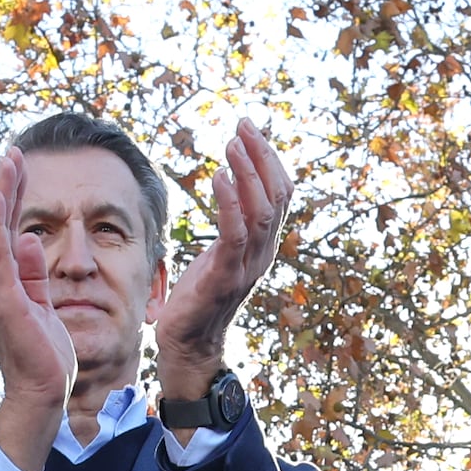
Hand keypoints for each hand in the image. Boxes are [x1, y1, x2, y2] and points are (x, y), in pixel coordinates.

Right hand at [0, 149, 79, 470]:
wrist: (43, 391)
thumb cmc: (45, 354)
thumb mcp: (44, 303)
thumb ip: (34, 272)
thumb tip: (31, 238)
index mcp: (2, 284)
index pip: (7, 232)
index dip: (13, 199)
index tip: (20, 167)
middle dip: (8, 186)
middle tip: (15, 151)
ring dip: (3, 194)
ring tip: (11, 161)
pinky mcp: (3, 300)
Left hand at [151, 119, 292, 406]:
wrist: (189, 346)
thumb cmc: (198, 299)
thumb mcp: (219, 254)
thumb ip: (233, 226)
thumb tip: (232, 189)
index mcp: (264, 246)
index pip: (282, 194)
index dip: (271, 159)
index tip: (251, 128)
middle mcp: (263, 254)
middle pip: (278, 195)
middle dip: (262, 155)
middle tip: (243, 124)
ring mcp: (247, 267)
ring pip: (262, 210)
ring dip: (248, 172)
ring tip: (232, 143)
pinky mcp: (225, 278)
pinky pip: (235, 234)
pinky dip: (229, 202)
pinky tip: (218, 177)